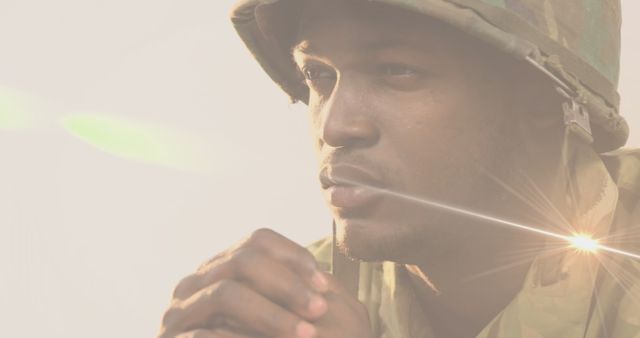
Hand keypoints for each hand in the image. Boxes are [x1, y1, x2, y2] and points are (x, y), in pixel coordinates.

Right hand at [157, 228, 371, 337]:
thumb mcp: (268, 317)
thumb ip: (285, 297)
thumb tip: (325, 281)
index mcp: (220, 269)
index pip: (258, 241)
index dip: (293, 256)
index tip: (324, 284)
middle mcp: (195, 283)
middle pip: (244, 261)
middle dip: (287, 285)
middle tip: (321, 309)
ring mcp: (178, 312)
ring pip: (226, 294)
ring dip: (271, 314)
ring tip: (306, 333)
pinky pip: (204, 335)